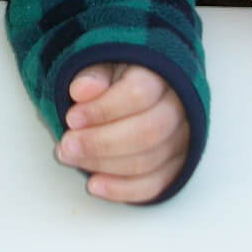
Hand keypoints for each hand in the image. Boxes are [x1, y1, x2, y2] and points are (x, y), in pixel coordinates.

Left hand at [55, 63, 187, 202]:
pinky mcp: (179, 164)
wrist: (145, 87)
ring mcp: (184, 138)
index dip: (102, 109)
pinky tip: (95, 185)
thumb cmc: (120, 75)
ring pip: (150, 161)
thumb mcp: (106, 62)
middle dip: (100, 143)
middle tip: (67, 145)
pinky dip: (123, 190)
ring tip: (71, 158)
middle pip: (147, 132)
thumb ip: (94, 74)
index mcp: (163, 74)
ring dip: (105, 165)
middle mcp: (181, 106)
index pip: (138, 94)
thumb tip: (81, 90)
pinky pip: (156, 185)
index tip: (72, 118)